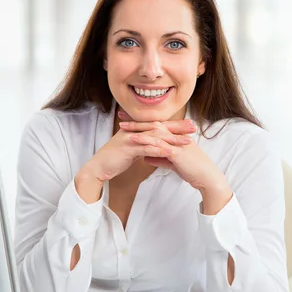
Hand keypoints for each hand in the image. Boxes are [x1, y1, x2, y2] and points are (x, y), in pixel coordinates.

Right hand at [79, 111, 196, 183]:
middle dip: (178, 127)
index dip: (174, 125)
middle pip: (159, 127)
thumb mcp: (132, 150)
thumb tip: (155, 147)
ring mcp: (131, 138)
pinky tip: (171, 151)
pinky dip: (159, 149)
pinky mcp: (128, 147)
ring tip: (187, 142)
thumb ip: (143, 146)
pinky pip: (146, 147)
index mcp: (137, 129)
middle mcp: (134, 130)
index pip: (159, 125)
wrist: (98, 167)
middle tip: (193, 127)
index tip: (189, 125)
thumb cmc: (115, 159)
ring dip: (172, 139)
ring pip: (155, 136)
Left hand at [118, 114, 232, 213]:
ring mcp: (178, 142)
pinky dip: (145, 141)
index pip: (158, 126)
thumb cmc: (194, 170)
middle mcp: (177, 136)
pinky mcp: (177, 152)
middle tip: (121, 117)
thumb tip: (146, 158)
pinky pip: (159, 144)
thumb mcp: (174, 163)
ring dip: (138, 129)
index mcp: (177, 137)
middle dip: (137, 121)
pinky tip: (134, 140)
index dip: (143, 123)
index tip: (128, 120)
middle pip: (154, 125)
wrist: (207, 177)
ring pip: (155, 132)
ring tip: (123, 127)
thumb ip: (160, 159)